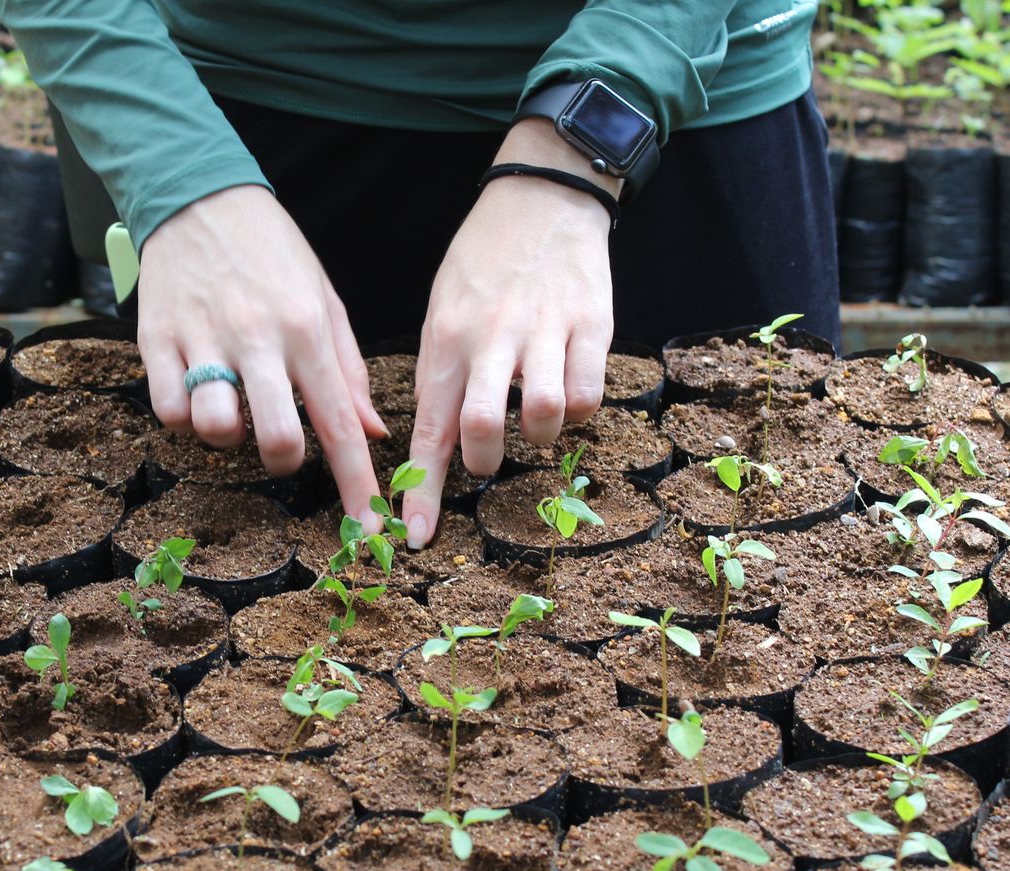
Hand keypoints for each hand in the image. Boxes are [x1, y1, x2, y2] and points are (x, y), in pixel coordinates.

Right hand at [138, 184, 387, 528]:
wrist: (199, 194)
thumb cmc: (272, 254)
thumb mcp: (325, 300)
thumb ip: (347, 372)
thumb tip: (371, 435)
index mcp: (308, 330)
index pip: (339, 423)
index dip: (355, 485)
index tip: (367, 531)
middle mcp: (259, 337)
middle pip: (277, 439)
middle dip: (283, 461)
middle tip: (280, 441)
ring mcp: (204, 338)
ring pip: (216, 429)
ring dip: (227, 436)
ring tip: (231, 404)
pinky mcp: (156, 338)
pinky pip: (167, 411)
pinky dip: (182, 417)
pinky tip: (194, 390)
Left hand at [403, 119, 617, 546]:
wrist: (541, 197)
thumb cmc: (483, 262)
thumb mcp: (441, 308)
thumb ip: (438, 372)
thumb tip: (426, 439)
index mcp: (445, 337)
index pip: (429, 426)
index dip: (424, 488)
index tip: (418, 535)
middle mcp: (491, 337)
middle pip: (483, 426)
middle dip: (484, 463)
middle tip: (487, 460)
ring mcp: (543, 330)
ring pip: (542, 413)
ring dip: (537, 434)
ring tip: (532, 416)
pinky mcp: (590, 324)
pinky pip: (587, 393)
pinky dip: (577, 408)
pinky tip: (567, 389)